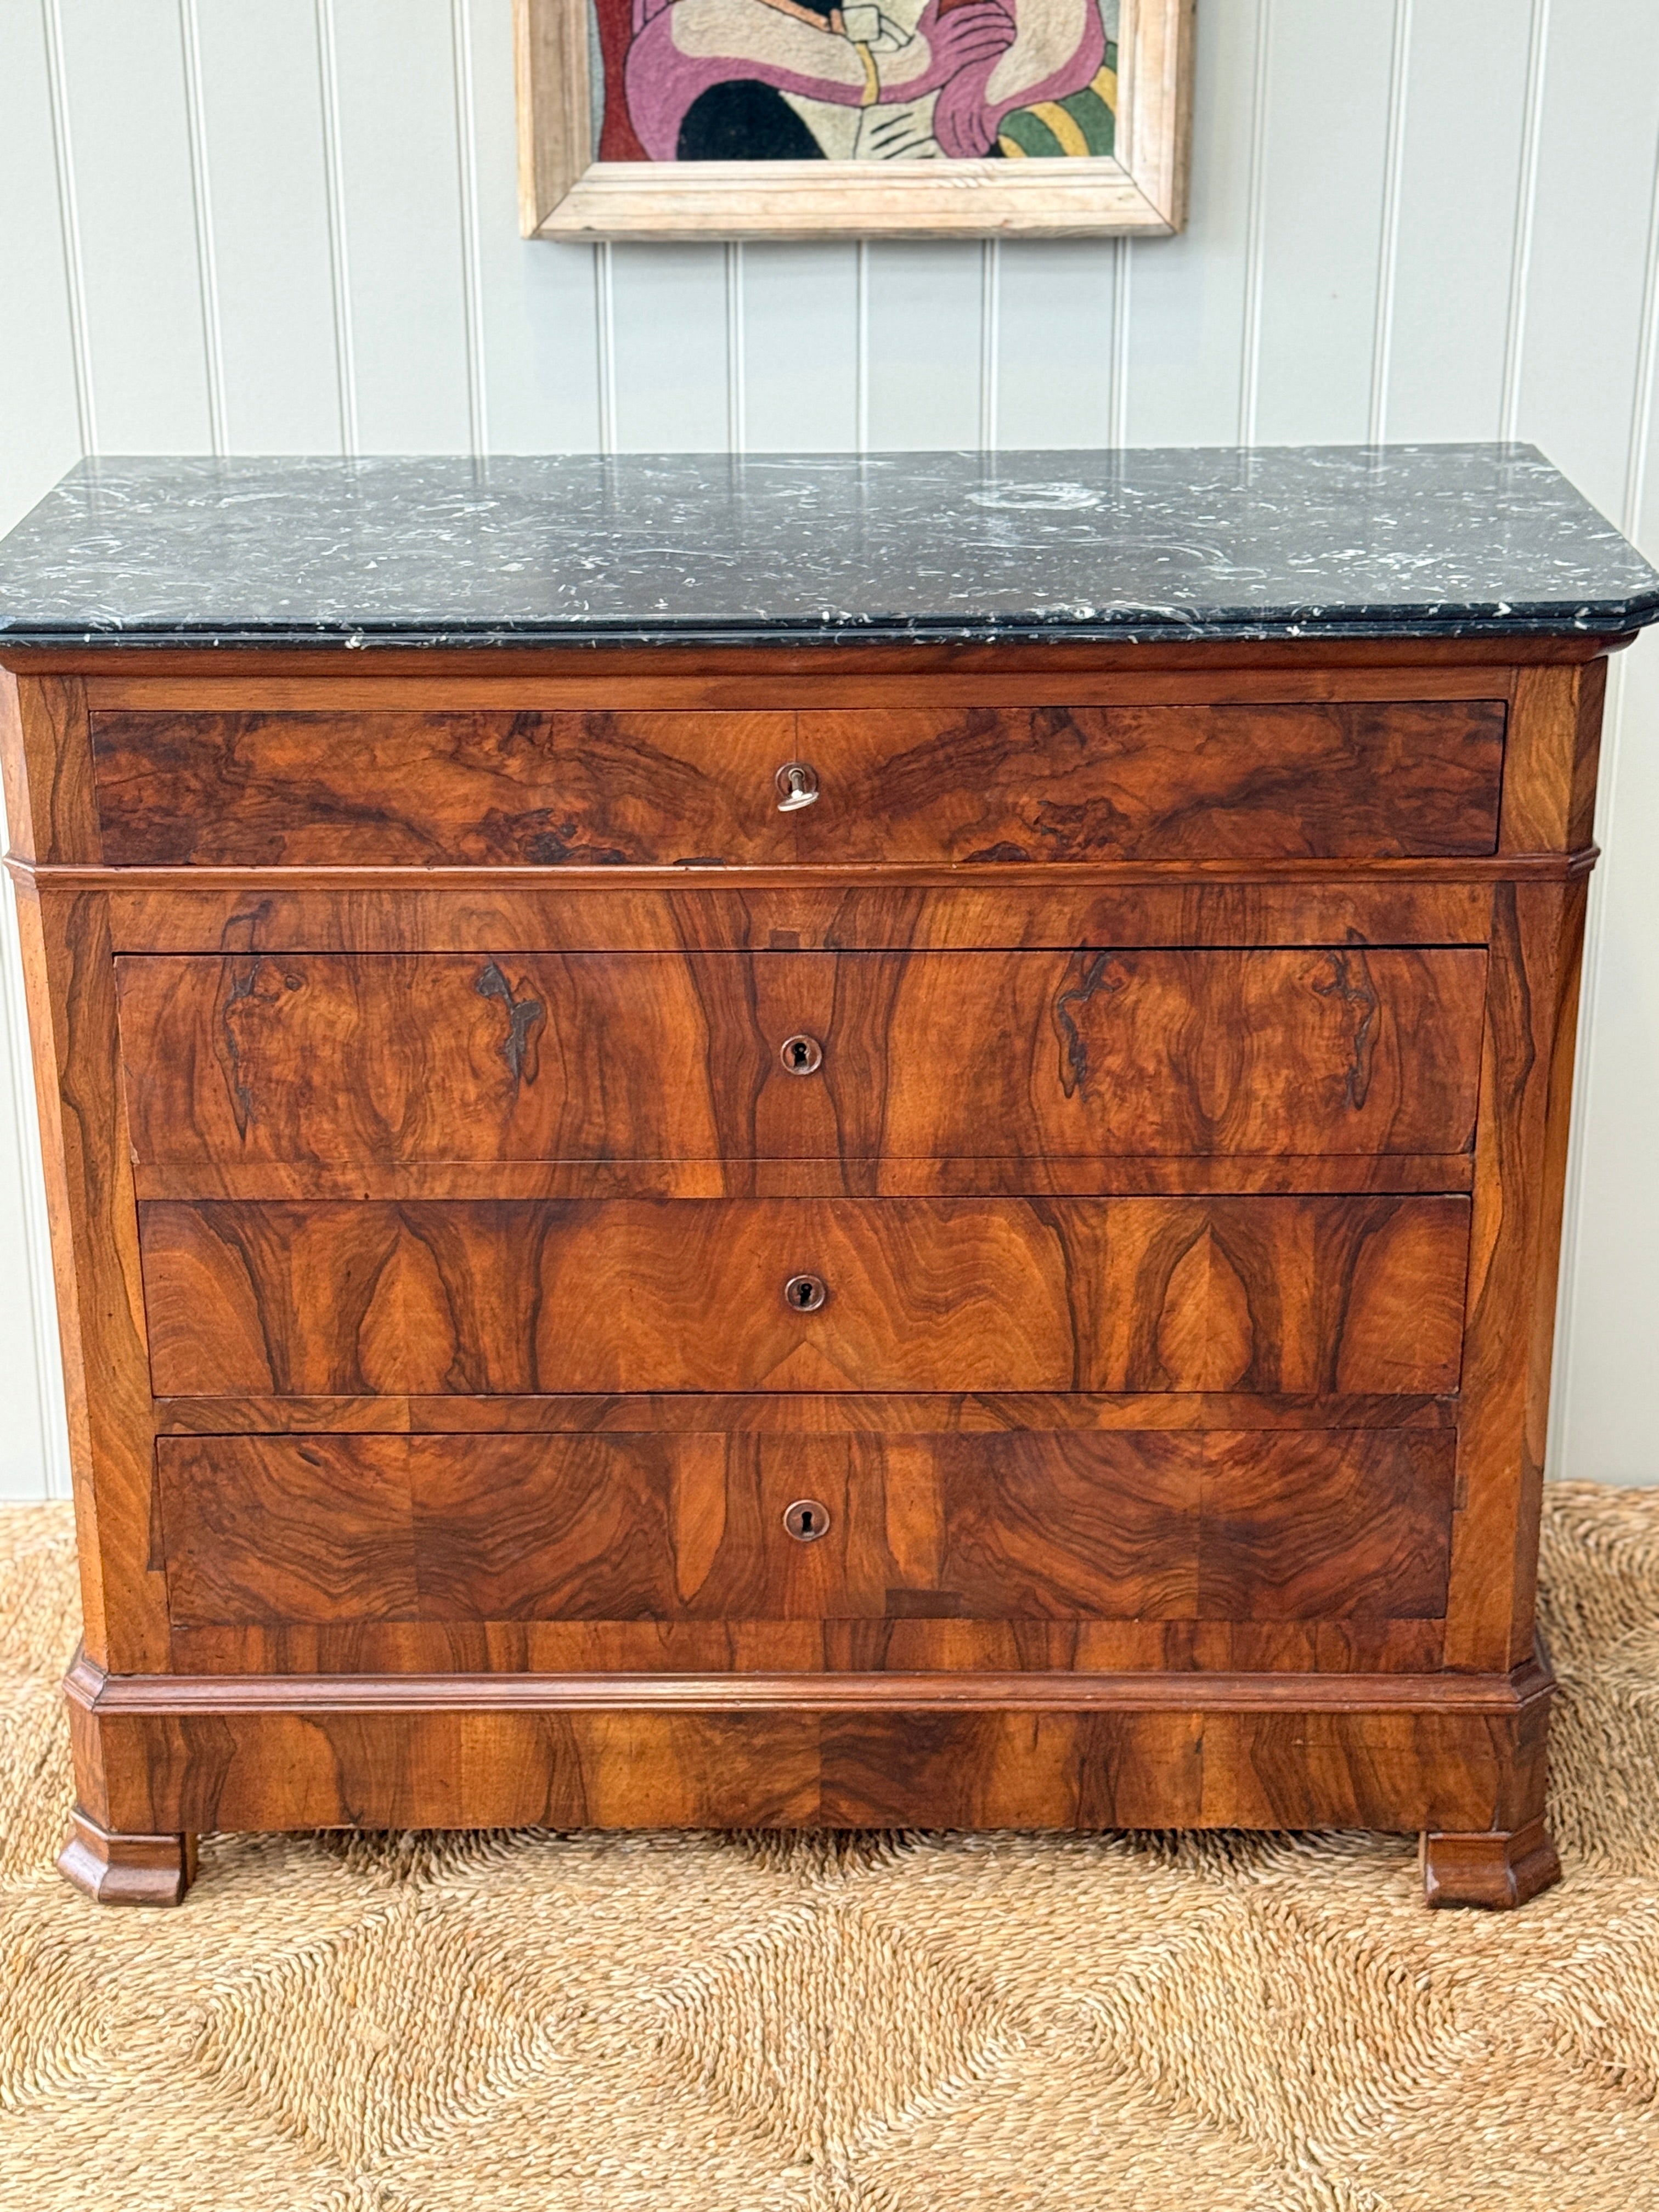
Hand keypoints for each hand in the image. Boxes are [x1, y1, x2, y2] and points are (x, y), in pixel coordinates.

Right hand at [879, 0, 1014, 100]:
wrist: (917, 73)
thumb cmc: (926, 45)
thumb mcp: (928, 21)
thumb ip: (936, 5)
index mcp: (943, 21)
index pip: (972, 11)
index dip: (990, 8)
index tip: (1001, 9)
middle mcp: (946, 34)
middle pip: (979, 23)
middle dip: (998, 21)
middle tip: (1010, 21)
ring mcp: (950, 50)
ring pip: (981, 38)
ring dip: (999, 34)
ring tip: (1011, 32)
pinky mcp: (954, 65)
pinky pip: (978, 53)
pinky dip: (993, 47)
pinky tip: (1003, 45)